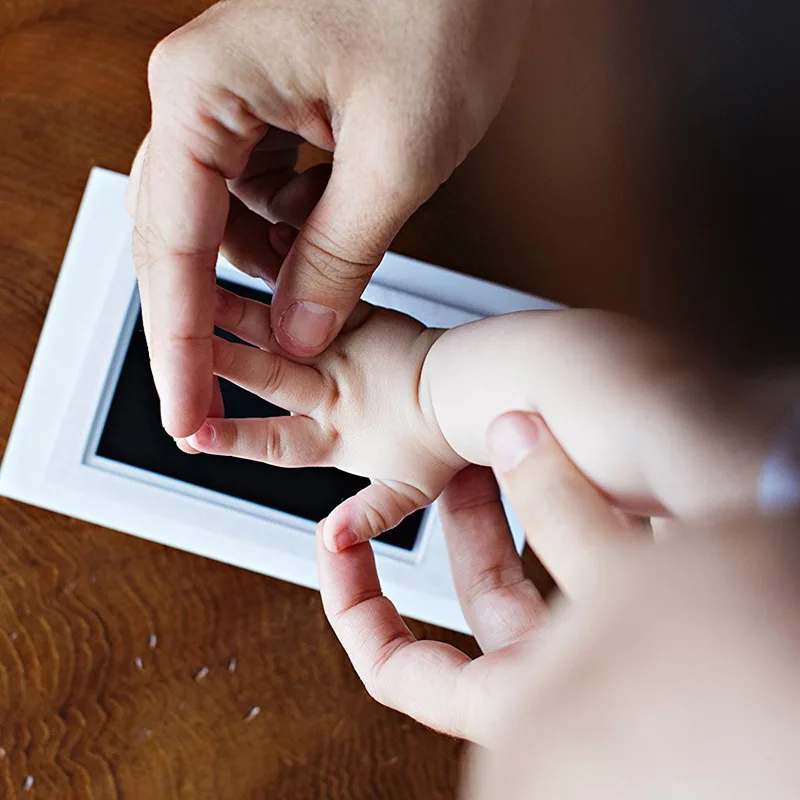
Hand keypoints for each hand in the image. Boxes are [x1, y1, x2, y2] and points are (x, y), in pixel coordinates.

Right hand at [127, 0, 533, 437]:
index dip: (180, 346)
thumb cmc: (446, 10)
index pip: (173, 247)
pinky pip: (263, 194)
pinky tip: (333, 234)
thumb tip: (298, 334)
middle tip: (215, 399)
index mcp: (204, 91)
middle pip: (181, 238)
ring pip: (225, 220)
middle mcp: (202, 92)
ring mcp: (234, 98)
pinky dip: (295, 233)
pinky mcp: (273, 107)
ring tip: (315, 294)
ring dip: (267, 270)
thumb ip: (338, 258)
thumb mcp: (397, 159)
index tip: (184, 414)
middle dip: (208, 319)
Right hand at [186, 287, 465, 550]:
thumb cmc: (443, 438)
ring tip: (195, 291)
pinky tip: (262, 243)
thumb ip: (369, 514)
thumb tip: (332, 541)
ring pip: (278, 328)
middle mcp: (330, 390)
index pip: (274, 440)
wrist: (471, 389)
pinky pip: (321, 289)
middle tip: (171, 341)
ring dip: (234, 311)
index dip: (232, 437)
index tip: (190, 433)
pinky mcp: (359, 316)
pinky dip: (288, 269)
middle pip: (264, 374)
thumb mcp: (409, 492)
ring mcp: (342, 349)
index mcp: (335, 434)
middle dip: (215, 359)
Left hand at [317, 411, 640, 744]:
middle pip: (476, 593)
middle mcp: (553, 684)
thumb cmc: (727, 694)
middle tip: (447, 454)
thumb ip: (561, 511)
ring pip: (541, 573)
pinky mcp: (652, 622)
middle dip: (461, 512)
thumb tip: (515, 437)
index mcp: (518, 706)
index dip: (352, 602)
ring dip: (528, 505)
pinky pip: (599, 565)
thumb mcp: (620, 588)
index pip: (395, 669)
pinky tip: (595, 468)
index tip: (336, 539)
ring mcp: (603, 653)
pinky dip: (590, 516)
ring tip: (518, 440)